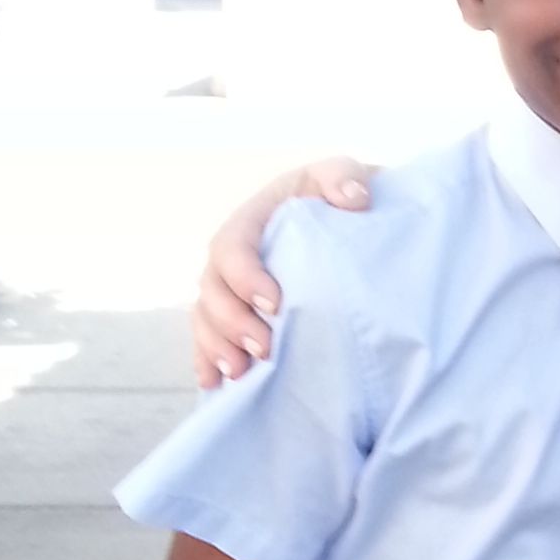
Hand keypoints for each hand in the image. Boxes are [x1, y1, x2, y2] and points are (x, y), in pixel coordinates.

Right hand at [192, 159, 375, 386]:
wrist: (351, 219)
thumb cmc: (344, 196)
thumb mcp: (344, 175)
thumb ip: (343, 176)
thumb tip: (354, 198)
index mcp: (252, 220)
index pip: (233, 248)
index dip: (245, 277)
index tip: (275, 304)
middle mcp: (234, 255)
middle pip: (212, 289)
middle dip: (232, 322)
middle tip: (264, 348)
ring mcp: (232, 286)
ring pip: (206, 317)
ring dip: (217, 347)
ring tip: (240, 373)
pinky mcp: (240, 312)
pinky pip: (211, 336)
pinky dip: (208, 360)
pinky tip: (215, 384)